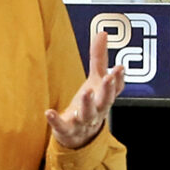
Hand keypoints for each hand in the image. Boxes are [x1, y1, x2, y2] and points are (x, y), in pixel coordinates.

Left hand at [46, 30, 125, 149]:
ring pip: (88, 114)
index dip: (119, 79)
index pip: (115, 89)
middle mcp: (97, 110)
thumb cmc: (90, 103)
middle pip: (105, 101)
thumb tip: (103, 33)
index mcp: (104, 97)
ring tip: (86, 92)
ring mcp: (83, 121)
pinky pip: (62, 126)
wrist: (80, 136)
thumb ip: (99, 57)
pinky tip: (49, 112)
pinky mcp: (67, 130)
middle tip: (108, 76)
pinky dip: (56, 120)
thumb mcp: (95, 80)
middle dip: (107, 89)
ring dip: (87, 103)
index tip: (120, 67)